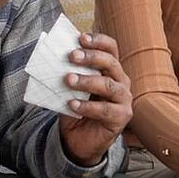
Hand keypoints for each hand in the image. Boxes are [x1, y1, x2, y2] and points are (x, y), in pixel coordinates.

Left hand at [58, 32, 132, 166]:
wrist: (78, 140)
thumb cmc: (76, 108)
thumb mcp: (70, 88)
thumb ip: (68, 74)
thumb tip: (54, 60)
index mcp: (111, 69)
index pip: (111, 48)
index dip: (98, 41)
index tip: (80, 37)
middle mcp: (121, 81)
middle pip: (111, 63)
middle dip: (91, 57)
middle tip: (72, 56)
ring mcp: (124, 99)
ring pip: (109, 85)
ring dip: (87, 81)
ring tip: (68, 80)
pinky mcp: (121, 117)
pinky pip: (105, 110)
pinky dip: (87, 106)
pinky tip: (72, 104)